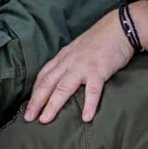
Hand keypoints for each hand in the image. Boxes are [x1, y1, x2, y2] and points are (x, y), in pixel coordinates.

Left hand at [24, 1, 147, 123]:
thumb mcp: (77, 49)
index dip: (34, 93)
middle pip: (47, 84)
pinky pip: (93, 91)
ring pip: (63, 88)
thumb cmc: (100, 40)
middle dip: (36, 102)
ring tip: (45, 120)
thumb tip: (61, 79)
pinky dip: (89, 105)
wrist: (119, 27)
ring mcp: (82, 67)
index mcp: (63, 57)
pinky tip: (86, 118)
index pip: (43, 76)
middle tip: (28, 118)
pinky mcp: (99, 70)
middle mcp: (68, 62)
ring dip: (52, 105)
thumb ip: (68, 63)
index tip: (28, 107)